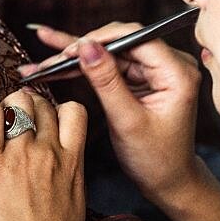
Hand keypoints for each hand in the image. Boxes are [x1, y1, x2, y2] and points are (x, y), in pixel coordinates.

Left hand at [0, 89, 86, 220]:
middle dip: (27, 104)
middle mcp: (50, 153)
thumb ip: (68, 180)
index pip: (73, 111)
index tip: (42, 119)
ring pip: (17, 102)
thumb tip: (58, 170)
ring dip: (6, 103)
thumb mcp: (75, 208)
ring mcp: (20, 156)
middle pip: (41, 102)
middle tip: (12, 118)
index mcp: (73, 164)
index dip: (56, 109)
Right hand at [23, 23, 201, 198]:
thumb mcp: (127, 120)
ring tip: (42, 59)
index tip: (69, 50)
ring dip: (75, 58)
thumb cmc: (156, 158)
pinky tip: (55, 63)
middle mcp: (169, 64)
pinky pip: (108, 66)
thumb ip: (107, 81)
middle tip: (48, 53)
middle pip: (119, 43)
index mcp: (177, 72)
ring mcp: (155, 70)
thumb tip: (86, 47)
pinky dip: (83, 69)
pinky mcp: (141, 78)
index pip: (135, 38)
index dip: (100, 39)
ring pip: (108, 53)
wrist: (169, 181)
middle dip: (81, 48)